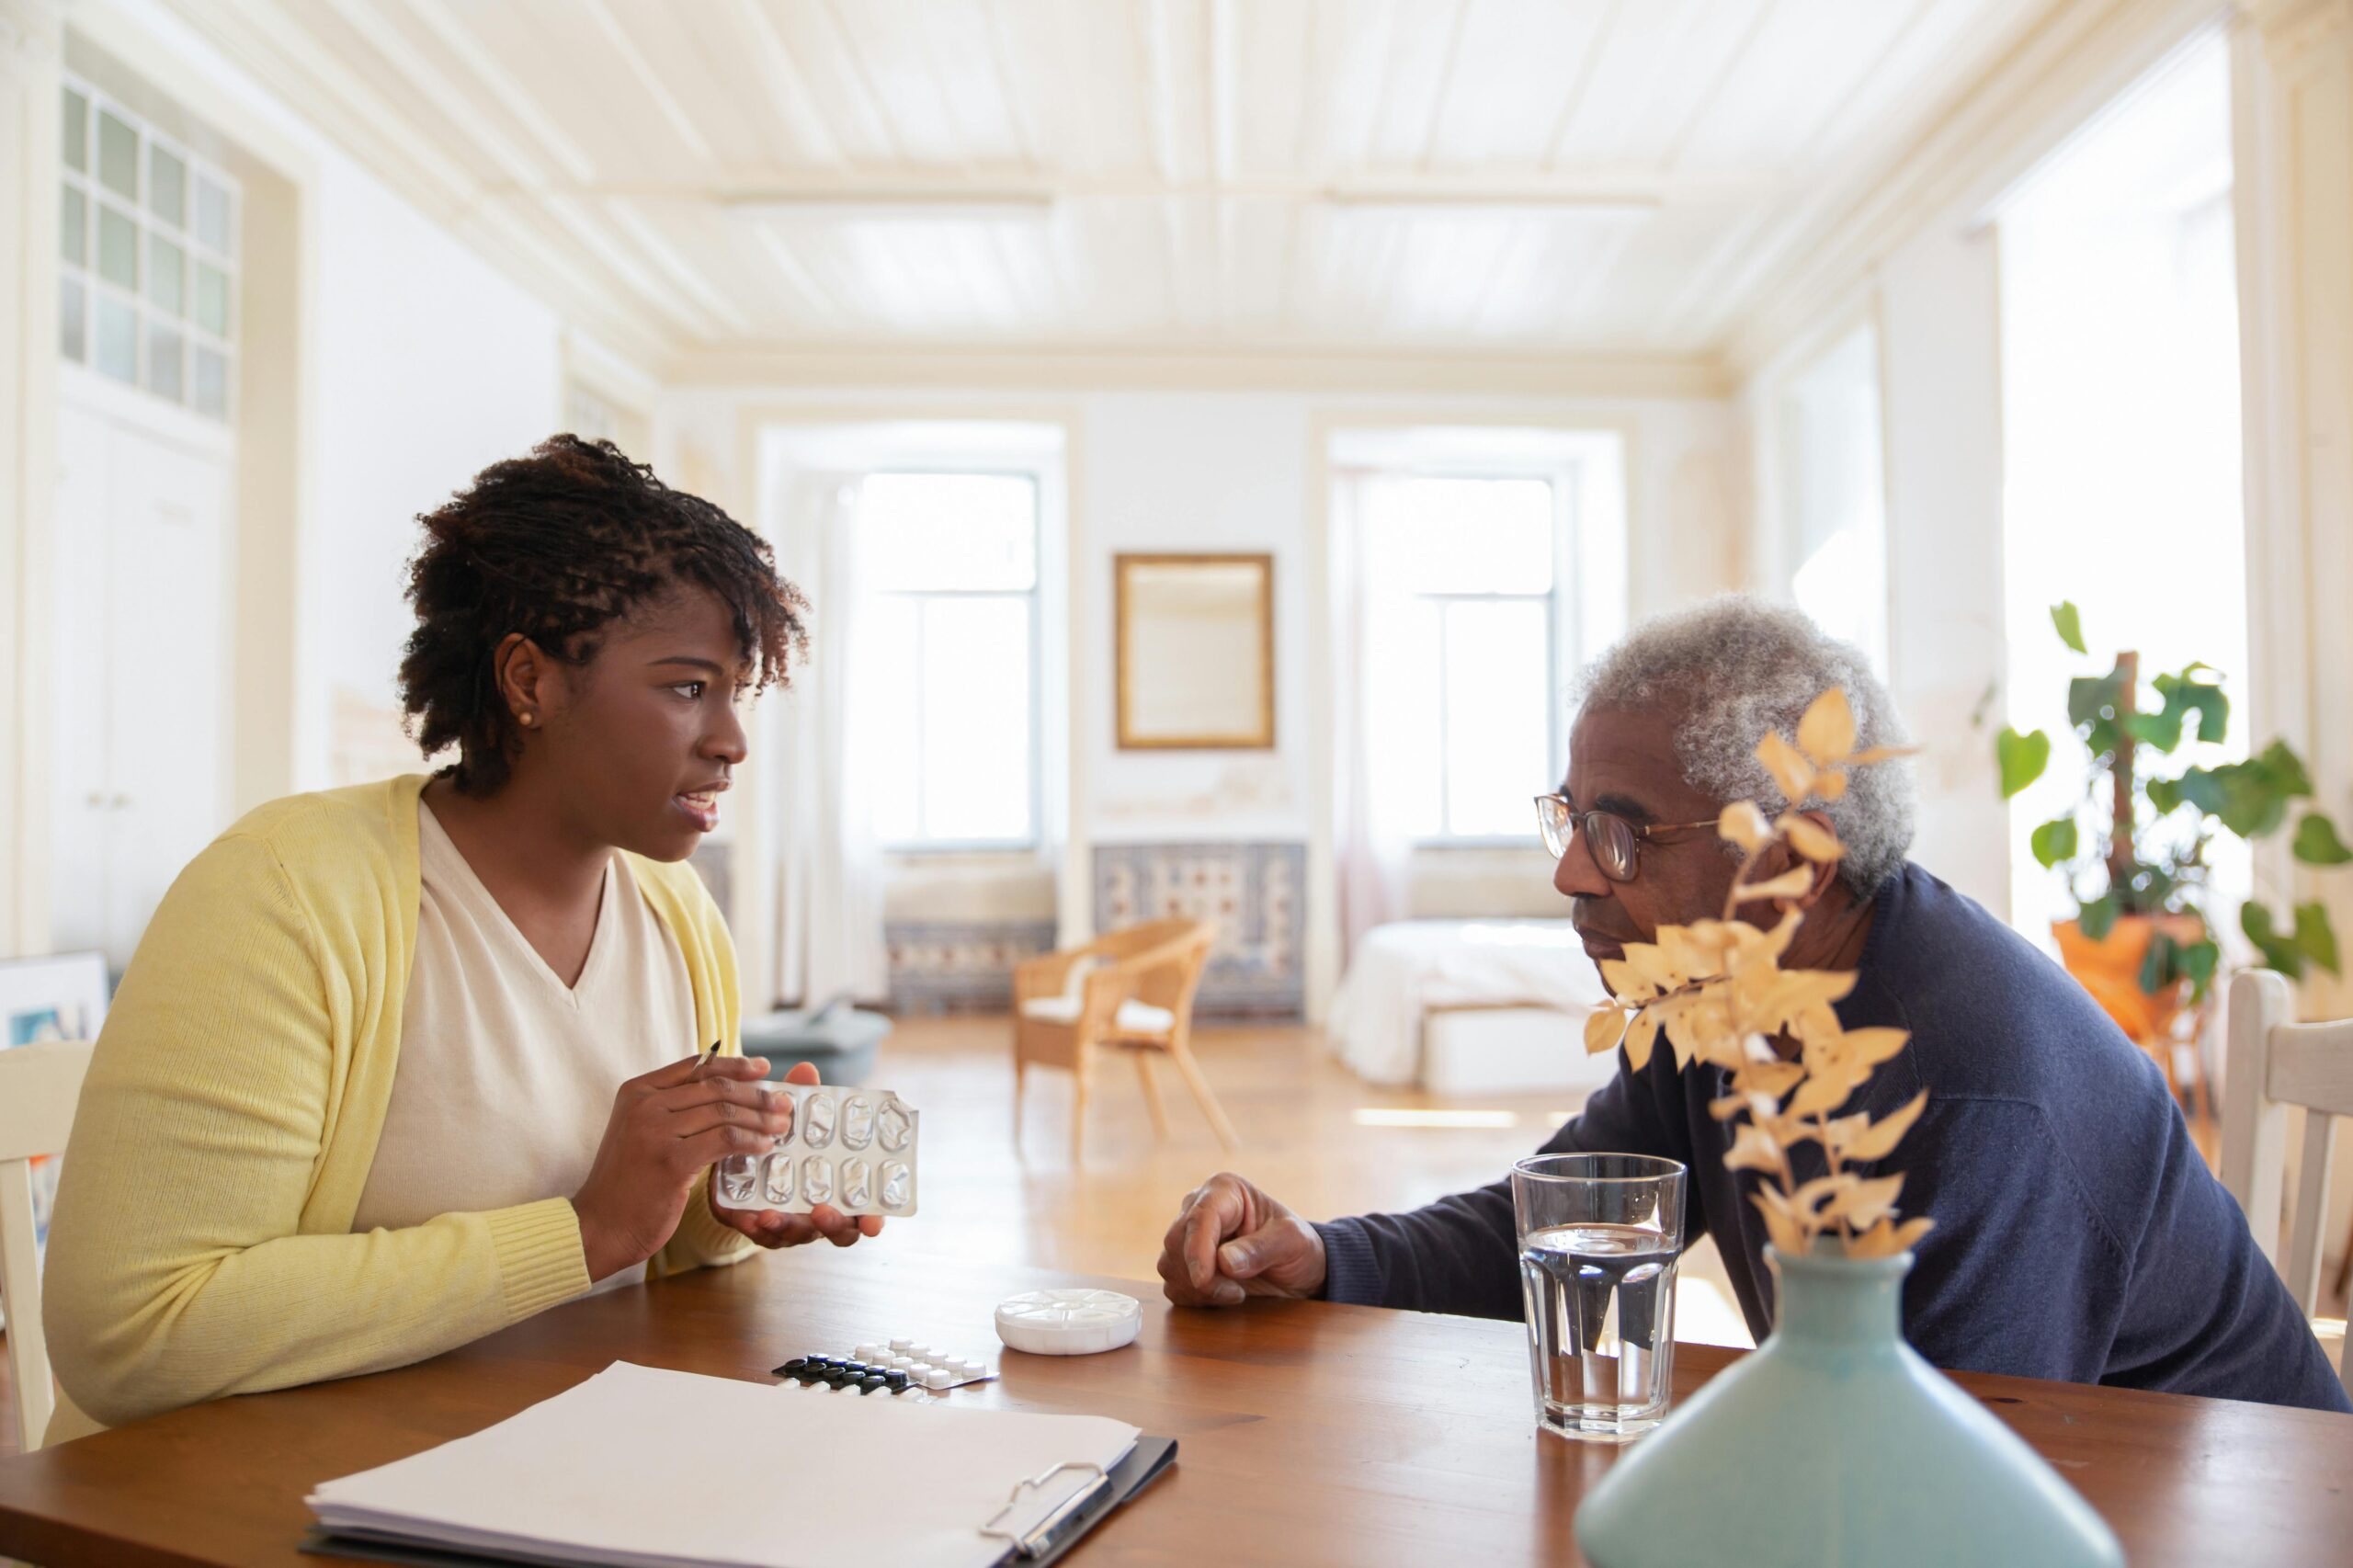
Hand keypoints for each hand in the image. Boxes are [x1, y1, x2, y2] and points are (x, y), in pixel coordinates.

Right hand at [573, 1050, 793, 1280]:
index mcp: (637, 1091)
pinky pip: (725, 1141)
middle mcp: (644, 1104)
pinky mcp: (671, 1161)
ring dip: (760, 1118)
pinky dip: (751, 1141)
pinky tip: (765, 1147)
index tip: (763, 1068)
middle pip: (715, 1088)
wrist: (598, 1225)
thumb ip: (671, 1108)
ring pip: (724, 1112)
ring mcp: (655, 1131)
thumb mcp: (639, 1131)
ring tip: (781, 1125)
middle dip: (757, 1093)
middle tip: (784, 1102)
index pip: (697, 1067)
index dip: (735, 1065)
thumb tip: (723, 1090)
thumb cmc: (626, 1181)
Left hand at [706, 1061, 884, 1251]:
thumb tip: (806, 1070)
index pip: (863, 1211)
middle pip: (837, 1231)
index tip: (873, 1224)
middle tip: (822, 1212)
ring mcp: (791, 1224)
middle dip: (832, 1225)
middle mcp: (820, 1212)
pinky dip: (754, 1227)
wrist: (740, 1163)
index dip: (872, 1220)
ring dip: (785, 1226)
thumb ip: (803, 1101)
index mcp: (839, 1189)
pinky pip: (759, 1234)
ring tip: (770, 1213)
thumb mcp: (795, 1123)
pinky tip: (746, 1216)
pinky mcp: (759, 1226)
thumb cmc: (784, 1144)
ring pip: (795, 1235)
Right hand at [1157, 1172, 1326, 1306]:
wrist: (1296, 1270)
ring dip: (1197, 1289)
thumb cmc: (1298, 1247)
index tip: (1203, 1280)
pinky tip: (1221, 1296)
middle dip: (1201, 1275)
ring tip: (1234, 1293)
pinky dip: (1192, 1297)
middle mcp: (1199, 1207)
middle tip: (1236, 1292)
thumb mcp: (1293, 1242)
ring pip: (1169, 1264)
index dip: (1197, 1251)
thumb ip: (1262, 1248)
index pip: (1199, 1218)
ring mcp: (1188, 1236)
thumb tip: (1224, 1261)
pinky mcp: (1184, 1263)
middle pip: (1176, 1242)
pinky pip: (1172, 1284)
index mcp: (1225, 1190)